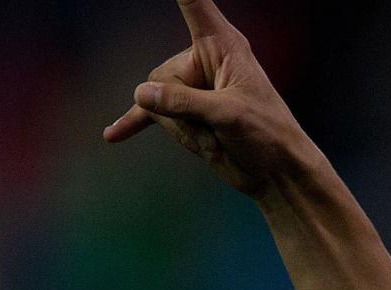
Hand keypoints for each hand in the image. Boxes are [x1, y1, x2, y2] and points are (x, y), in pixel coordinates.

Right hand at [103, 0, 317, 198]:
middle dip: (182, 114)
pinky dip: (133, 124)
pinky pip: (150, 115)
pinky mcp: (186, 114)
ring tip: (217, 141)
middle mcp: (204, 61)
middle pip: (161, 79)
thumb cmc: (268, 135)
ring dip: (184, 132)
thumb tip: (141, 94)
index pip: (194, 4)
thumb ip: (185, 103)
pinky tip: (113, 135)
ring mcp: (193, 88)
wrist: (277, 172)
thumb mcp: (230, 115)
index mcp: (223, 45)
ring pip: (157, 106)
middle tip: (218, 130)